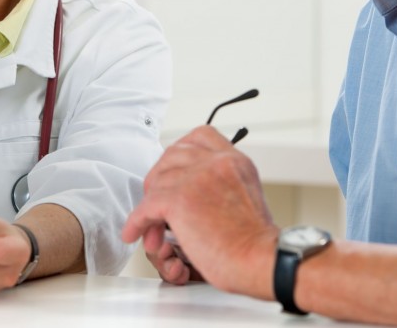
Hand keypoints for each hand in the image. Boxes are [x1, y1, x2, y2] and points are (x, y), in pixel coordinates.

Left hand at [122, 126, 277, 298]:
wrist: (261, 260)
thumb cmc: (255, 240)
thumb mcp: (246, 194)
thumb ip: (221, 181)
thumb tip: (190, 186)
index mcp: (234, 160)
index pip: (200, 136)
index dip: (181, 152)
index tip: (174, 169)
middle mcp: (216, 163)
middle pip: (172, 156)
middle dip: (160, 179)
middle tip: (158, 202)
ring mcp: (197, 178)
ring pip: (157, 183)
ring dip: (150, 207)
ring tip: (155, 230)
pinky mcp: (180, 200)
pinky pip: (146, 207)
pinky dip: (137, 222)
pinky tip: (136, 232)